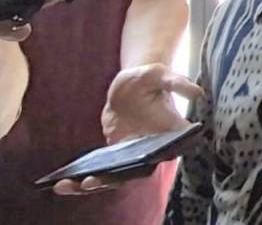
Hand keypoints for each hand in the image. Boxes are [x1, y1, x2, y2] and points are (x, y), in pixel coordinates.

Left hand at [52, 63, 202, 196]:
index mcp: (169, 135)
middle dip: (112, 180)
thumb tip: (198, 93)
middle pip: (135, 173)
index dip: (149, 164)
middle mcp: (152, 149)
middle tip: (90, 181)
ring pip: (116, 176)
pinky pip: (103, 170)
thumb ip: (178, 83)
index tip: (131, 170)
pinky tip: (63, 181)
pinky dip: (85, 178)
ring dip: (93, 184)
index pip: (166, 155)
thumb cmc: (150, 77)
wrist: (131, 82)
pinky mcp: (116, 153)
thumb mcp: (161, 75)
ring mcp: (133, 154)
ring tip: (69, 185)